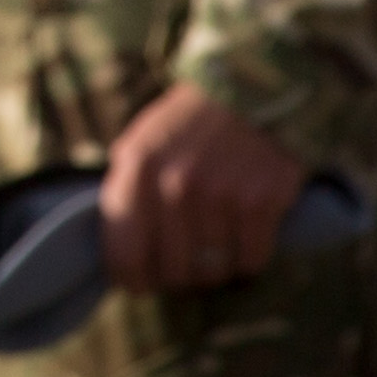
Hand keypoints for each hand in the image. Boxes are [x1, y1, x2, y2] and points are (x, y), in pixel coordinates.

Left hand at [99, 84, 301, 293]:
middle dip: (175, 276)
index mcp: (137, 168)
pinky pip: (249, 262)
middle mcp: (176, 185)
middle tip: (183, 263)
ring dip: (212, 268)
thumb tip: (114, 254)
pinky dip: (246, 258)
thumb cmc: (188, 125)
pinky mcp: (262, 204)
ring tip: (213, 245)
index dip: (131, 279)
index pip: (125, 253)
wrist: (253, 90)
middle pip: (172, 272)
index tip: (138, 285)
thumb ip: (125, 191)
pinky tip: (243, 235)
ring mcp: (221, 196)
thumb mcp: (140, 143)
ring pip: (212, 272)